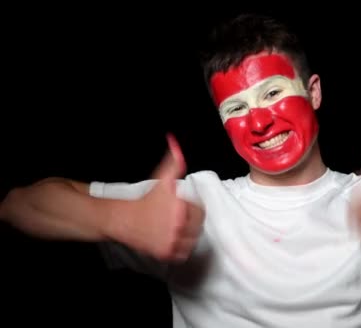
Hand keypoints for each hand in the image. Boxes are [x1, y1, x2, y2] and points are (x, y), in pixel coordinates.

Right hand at [118, 133, 204, 262]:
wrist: (124, 219)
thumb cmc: (147, 199)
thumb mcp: (163, 178)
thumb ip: (174, 161)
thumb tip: (175, 142)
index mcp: (180, 208)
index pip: (200, 210)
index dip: (192, 208)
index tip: (182, 206)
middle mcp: (177, 226)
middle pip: (197, 226)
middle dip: (190, 221)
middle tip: (177, 217)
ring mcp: (171, 242)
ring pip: (192, 240)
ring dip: (187, 235)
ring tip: (175, 227)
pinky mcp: (165, 254)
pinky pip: (183, 254)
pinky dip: (180, 248)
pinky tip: (172, 238)